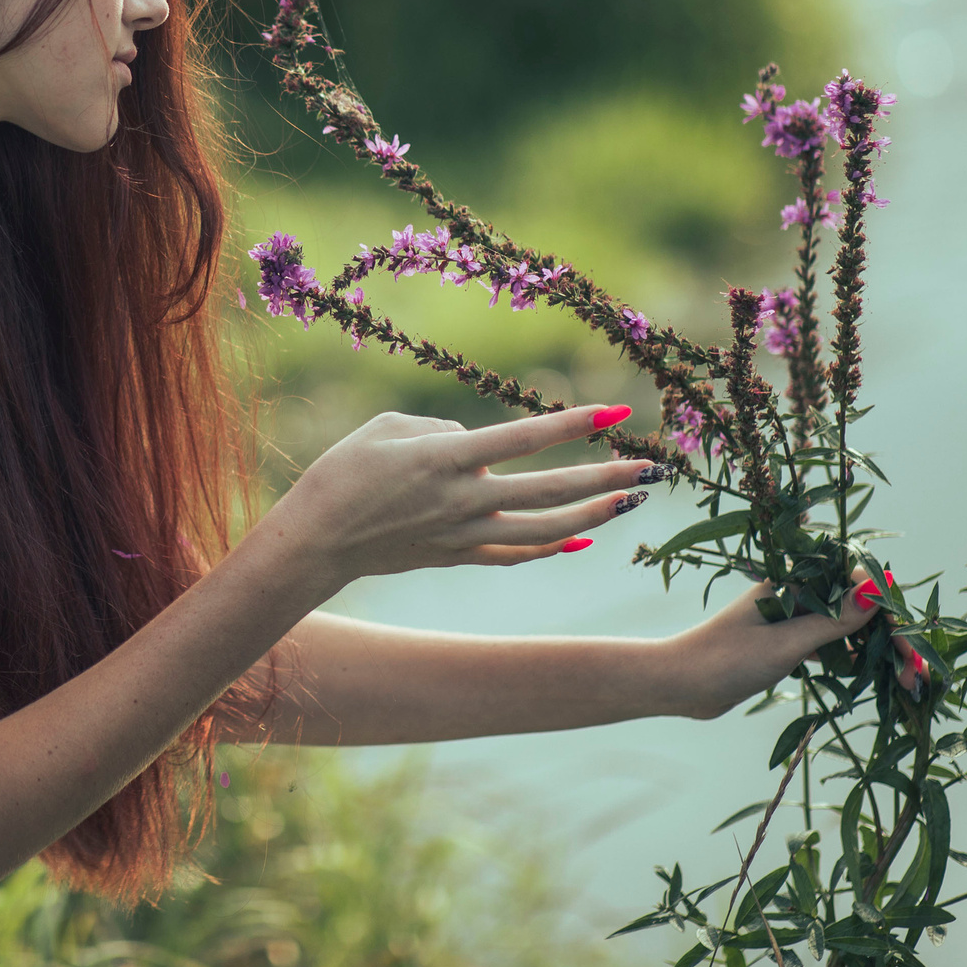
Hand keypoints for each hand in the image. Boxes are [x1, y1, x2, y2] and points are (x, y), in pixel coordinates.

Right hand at [278, 404, 655, 585]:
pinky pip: (516, 555)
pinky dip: (553, 549)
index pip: (524, 439)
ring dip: (592, 515)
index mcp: (444, 460)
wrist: (315, 540)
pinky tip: (582, 540)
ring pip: (544, 531)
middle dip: (605, 478)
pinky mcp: (457, 557)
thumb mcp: (386, 429)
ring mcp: (463, 535)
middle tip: (650, 468)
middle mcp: (463, 500)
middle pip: (549, 492)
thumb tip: (474, 445)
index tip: (615, 410)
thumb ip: (440, 430)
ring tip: (629, 502)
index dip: (573, 423)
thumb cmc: (342, 472)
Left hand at [663, 569, 915, 720]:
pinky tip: (878, 680)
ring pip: (847, 630)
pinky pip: (831, 648)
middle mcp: (795, 595)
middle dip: (889, 634)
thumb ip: (831, 622)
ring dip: (877, 651)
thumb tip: (875, 591)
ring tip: (907, 681)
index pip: (851, 580)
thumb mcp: (784, 643)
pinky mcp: (788, 646)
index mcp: (790, 582)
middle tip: (916, 671)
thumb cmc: (726, 659)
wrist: (682, 687)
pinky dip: (854, 661)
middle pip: (855, 606)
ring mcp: (792, 620)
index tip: (906, 634)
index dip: (884, 605)